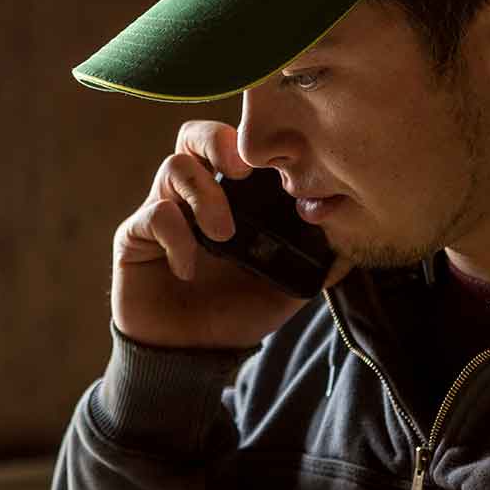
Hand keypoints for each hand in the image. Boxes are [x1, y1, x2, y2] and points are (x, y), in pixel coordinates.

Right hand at [110, 120, 352, 349]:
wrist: (189, 354)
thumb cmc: (234, 313)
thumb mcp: (285, 288)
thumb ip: (315, 263)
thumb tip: (353, 243)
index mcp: (228, 195)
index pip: (234, 145)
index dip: (252, 142)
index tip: (276, 165)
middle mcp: (192, 193)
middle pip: (194, 135)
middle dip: (218, 141)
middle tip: (241, 170)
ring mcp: (161, 209)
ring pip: (175, 167)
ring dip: (205, 195)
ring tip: (224, 235)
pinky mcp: (136, 235)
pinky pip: (155, 214)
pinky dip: (178, 236)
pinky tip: (190, 268)